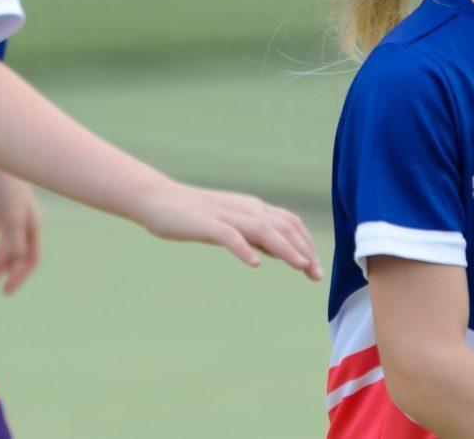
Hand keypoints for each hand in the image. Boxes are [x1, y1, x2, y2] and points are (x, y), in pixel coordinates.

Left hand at [0, 161, 42, 295]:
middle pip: (9, 251)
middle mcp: (17, 217)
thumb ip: (15, 246)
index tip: (4, 292)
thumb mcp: (14, 220)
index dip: (19, 276)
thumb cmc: (6, 186)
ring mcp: (0, 208)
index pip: (30, 257)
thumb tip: (12, 268)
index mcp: (30, 223)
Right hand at [130, 181, 322, 280]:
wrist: (157, 199)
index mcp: (252, 208)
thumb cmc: (194, 215)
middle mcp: (245, 208)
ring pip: (263, 229)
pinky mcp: (206, 223)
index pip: (289, 222)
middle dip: (303, 249)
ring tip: (300, 265)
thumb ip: (255, 235)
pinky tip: (255, 263)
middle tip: (316, 275)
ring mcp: (226, 214)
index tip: (316, 268)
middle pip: (283, 226)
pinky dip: (244, 248)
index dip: (306, 244)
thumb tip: (280, 250)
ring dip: (285, 248)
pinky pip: (229, 235)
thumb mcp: (232, 225)